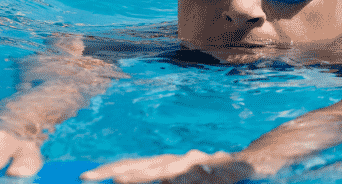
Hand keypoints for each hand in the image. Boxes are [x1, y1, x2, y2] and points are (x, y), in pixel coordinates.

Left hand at [79, 150, 253, 183]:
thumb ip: (164, 182)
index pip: (133, 166)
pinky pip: (201, 173)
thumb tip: (127, 182)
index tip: (83, 177)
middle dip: (116, 171)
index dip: (108, 170)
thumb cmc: (216, 175)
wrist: (258, 162)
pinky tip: (169, 177)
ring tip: (120, 180)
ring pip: (168, 168)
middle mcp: (180, 160)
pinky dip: (185, 175)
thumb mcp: (184, 181)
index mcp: (169, 165)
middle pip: (143, 165)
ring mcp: (200, 162)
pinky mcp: (222, 168)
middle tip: (90, 177)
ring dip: (143, 175)